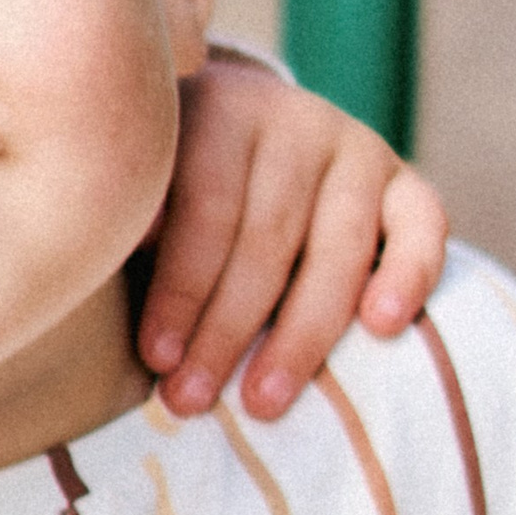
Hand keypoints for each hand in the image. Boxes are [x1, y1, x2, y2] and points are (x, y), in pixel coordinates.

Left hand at [142, 49, 445, 419]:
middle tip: (192, 400)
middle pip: (265, 239)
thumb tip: (93, 292)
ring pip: (335, 246)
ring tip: (263, 400)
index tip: (155, 359)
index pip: (203, 212)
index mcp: (215, 114)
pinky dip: (409, 273)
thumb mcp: (142, 187)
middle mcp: (292, 121)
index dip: (179, 290)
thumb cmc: (171, 187)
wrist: (244, 131)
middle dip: (226, 330)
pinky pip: (422, 225)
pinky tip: (382, 328)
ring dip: (300, 333)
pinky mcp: (403, 180)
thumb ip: (130, 228)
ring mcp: (355, 146)